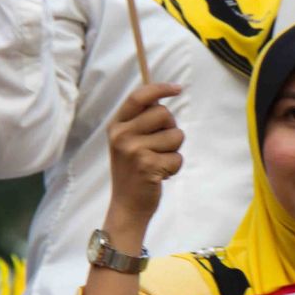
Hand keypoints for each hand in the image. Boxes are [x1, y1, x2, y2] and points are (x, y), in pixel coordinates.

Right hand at [106, 84, 183, 230]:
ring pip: (175, 135)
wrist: (127, 206)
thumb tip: (162, 98)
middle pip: (163, 113)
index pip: (139, 97)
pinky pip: (178, 157)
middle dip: (171, 127)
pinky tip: (160, 174)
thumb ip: (140, 121)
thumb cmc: (133, 172)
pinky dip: (174, 167)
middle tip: (161, 145)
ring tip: (158, 162)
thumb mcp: (127, 142)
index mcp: (116, 126)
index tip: (178, 89)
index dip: (160, 89)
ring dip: (174, 150)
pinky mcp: (148, 166)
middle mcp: (122, 135)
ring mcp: (134, 150)